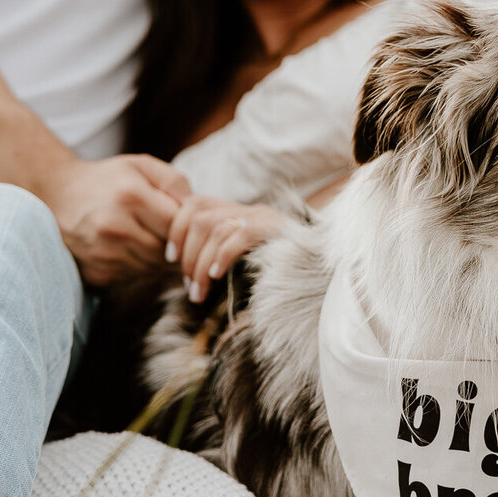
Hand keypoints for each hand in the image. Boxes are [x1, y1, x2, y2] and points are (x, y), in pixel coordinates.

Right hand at [41, 155, 190, 286]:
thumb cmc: (107, 179)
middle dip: (173, 246)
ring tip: (147, 238)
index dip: (186, 227)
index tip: (184, 223)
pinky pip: (133, 277)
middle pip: (166, 252)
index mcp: (131, 197)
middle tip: (168, 233)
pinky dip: (138, 267)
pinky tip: (129, 249)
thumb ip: (175, 181)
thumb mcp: (141, 166)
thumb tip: (198, 208)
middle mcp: (116, 227)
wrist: (58, 194)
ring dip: (157, 259)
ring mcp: (104, 253)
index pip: (178, 226)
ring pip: (152, 269)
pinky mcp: (97, 272)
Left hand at [166, 197, 290, 302]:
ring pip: (214, 229)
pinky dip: (222, 256)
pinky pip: (240, 236)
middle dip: (185, 254)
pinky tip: (216, 276)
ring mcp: (265, 219)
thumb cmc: (284, 273)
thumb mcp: (247, 259)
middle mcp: (251, 210)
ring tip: (199, 293)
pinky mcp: (278, 232)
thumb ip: (221, 252)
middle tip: (188, 285)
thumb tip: (184, 266)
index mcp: (240, 212)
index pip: (193, 203)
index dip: (176, 229)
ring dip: (199, 264)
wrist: (328, 273)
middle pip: (199, 217)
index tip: (170, 258)